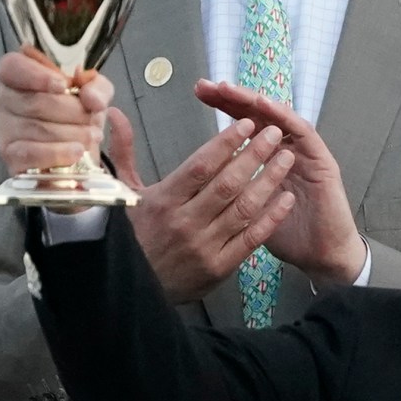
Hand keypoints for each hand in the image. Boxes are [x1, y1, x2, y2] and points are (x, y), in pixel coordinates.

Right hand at [0, 49, 107, 175]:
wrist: (77, 147)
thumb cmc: (78, 111)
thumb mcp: (94, 92)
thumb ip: (97, 87)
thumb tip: (91, 99)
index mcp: (18, 74)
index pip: (12, 67)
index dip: (36, 75)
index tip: (63, 86)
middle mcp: (4, 98)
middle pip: (34, 102)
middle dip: (71, 111)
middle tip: (91, 118)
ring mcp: (3, 128)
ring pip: (37, 129)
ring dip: (72, 134)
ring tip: (91, 136)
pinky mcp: (9, 155)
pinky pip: (30, 154)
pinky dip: (57, 153)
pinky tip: (76, 152)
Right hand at [107, 108, 297, 305]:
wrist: (131, 288)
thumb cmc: (131, 236)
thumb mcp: (123, 193)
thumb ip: (123, 151)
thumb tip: (114, 112)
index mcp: (163, 201)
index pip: (200, 166)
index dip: (226, 143)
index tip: (247, 124)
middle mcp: (185, 222)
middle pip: (227, 184)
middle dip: (254, 155)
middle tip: (275, 133)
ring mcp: (204, 246)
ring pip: (243, 209)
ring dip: (268, 181)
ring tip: (286, 159)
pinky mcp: (219, 267)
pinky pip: (251, 238)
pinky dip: (271, 217)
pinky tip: (286, 198)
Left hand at [195, 80, 367, 286]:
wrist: (321, 256)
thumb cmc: (286, 236)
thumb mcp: (246, 212)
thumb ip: (227, 194)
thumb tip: (190, 187)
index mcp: (266, 159)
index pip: (241, 125)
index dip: (221, 108)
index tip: (198, 93)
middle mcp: (285, 149)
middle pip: (256, 115)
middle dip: (231, 98)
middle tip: (206, 85)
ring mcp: (304, 153)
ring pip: (277, 117)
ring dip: (253, 101)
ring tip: (229, 89)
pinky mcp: (321, 160)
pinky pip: (301, 131)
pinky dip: (282, 116)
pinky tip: (263, 105)